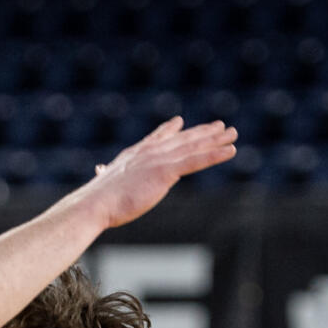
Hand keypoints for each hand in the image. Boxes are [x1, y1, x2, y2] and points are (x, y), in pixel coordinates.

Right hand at [82, 117, 236, 227]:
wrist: (94, 205)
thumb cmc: (96, 202)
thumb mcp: (103, 185)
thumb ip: (105, 177)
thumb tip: (98, 174)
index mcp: (134, 156)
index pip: (156, 140)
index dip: (170, 130)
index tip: (179, 123)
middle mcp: (149, 153)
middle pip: (182, 140)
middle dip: (202, 132)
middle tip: (220, 126)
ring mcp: (158, 160)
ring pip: (194, 147)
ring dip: (216, 140)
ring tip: (233, 134)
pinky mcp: (165, 172)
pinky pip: (197, 161)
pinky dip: (215, 155)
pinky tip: (230, 151)